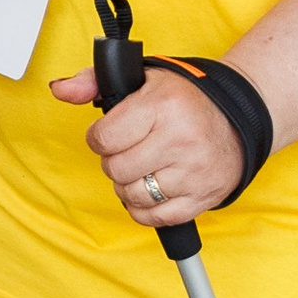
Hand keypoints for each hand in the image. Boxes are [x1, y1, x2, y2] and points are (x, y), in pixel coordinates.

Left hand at [55, 59, 241, 225]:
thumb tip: (59, 90)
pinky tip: (152, 188)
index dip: (100, 138)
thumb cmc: (184, 100)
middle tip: (130, 150)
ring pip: (133, 195)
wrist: (238, 118)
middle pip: (116, 170)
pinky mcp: (202, 197)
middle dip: (115, 161)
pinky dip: (144, 209)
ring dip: (129, 186)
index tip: (112, 133)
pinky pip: (154, 218)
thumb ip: (92, 82)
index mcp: (163, 105)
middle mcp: (181, 139)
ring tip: (142, 168)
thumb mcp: (142, 79)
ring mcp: (194, 172)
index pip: (103, 138)